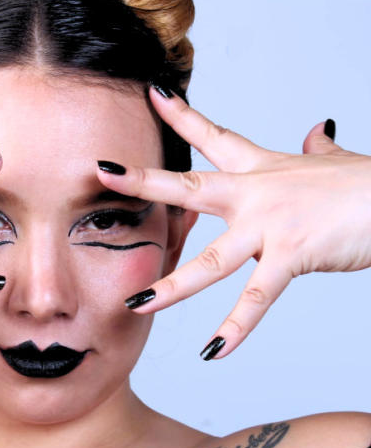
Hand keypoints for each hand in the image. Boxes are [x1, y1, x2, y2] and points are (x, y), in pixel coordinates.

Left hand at [97, 85, 370, 359]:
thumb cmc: (367, 185)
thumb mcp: (332, 162)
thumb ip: (317, 149)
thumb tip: (316, 130)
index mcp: (262, 169)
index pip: (214, 136)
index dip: (181, 115)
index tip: (153, 95)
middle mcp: (256, 193)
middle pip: (189, 187)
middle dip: (143, 182)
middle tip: (103, 173)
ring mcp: (270, 225)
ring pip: (210, 258)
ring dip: (171, 285)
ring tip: (135, 303)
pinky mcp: (292, 254)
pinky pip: (258, 297)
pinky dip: (236, 327)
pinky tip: (213, 352)